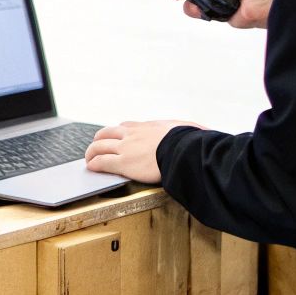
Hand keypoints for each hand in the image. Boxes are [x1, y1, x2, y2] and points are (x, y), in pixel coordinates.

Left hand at [85, 120, 206, 182]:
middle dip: (99, 140)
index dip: (117, 133)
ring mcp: (125, 148)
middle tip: (95, 147)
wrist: (182, 150)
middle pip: (106, 133)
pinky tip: (91, 168)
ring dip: (91, 153)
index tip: (116, 137)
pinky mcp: (122, 163)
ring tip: (89, 159)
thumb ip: (189, 130)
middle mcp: (132, 134)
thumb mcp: (188, 128)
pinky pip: (101, 162)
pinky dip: (94, 164)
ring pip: (99, 146)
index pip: (126, 126)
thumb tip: (206, 131)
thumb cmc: (188, 141)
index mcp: (147, 127)